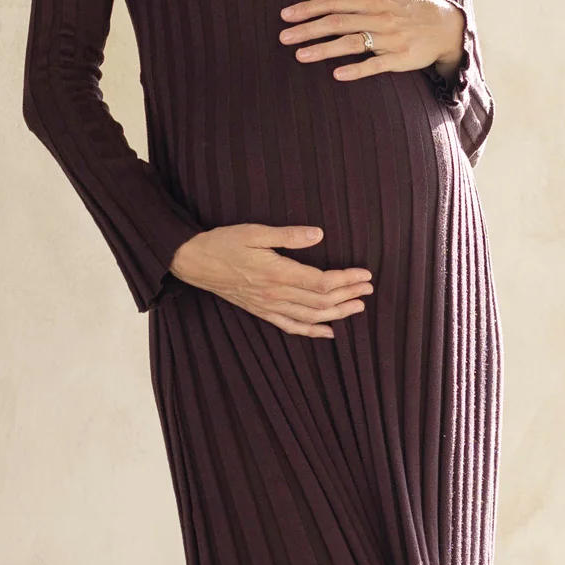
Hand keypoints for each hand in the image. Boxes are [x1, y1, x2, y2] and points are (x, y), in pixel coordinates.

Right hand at [169, 224, 371, 339]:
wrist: (195, 262)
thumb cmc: (224, 243)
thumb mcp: (255, 231)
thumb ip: (288, 236)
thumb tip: (318, 234)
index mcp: (277, 273)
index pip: (321, 282)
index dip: (347, 279)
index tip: (365, 274)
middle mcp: (275, 295)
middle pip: (321, 301)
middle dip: (349, 295)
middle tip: (369, 289)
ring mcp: (269, 307)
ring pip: (311, 316)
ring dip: (337, 313)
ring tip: (358, 307)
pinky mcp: (262, 312)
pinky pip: (291, 327)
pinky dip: (312, 331)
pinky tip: (328, 332)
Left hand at [280, 0, 465, 81]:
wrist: (447, 26)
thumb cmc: (412, 7)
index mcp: (374, 0)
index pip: (335, 2)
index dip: (309, 8)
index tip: (286, 15)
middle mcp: (380, 18)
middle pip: (338, 22)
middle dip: (308, 29)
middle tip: (283, 37)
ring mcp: (390, 40)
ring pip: (352, 43)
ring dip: (324, 50)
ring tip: (300, 55)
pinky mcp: (399, 60)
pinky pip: (375, 65)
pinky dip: (356, 69)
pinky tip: (337, 74)